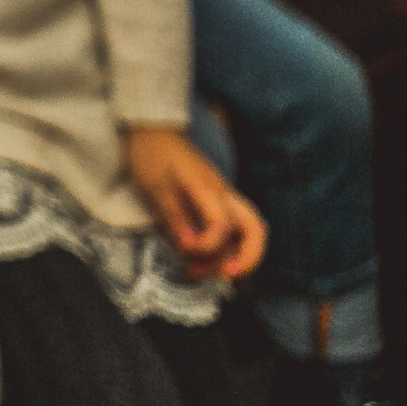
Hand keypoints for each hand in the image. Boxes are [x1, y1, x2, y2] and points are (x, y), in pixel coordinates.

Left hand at [126, 127, 266, 280]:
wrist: (152, 129)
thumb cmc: (151, 155)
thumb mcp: (154, 186)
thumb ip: (173, 216)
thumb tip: (189, 248)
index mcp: (207, 189)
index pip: (222, 224)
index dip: (207, 246)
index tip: (185, 251)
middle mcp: (223, 195)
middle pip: (255, 229)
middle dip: (248, 258)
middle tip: (225, 276)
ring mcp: (223, 198)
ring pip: (245, 233)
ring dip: (231, 257)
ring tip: (199, 272)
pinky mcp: (216, 202)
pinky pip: (230, 230)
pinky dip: (221, 249)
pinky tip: (197, 260)